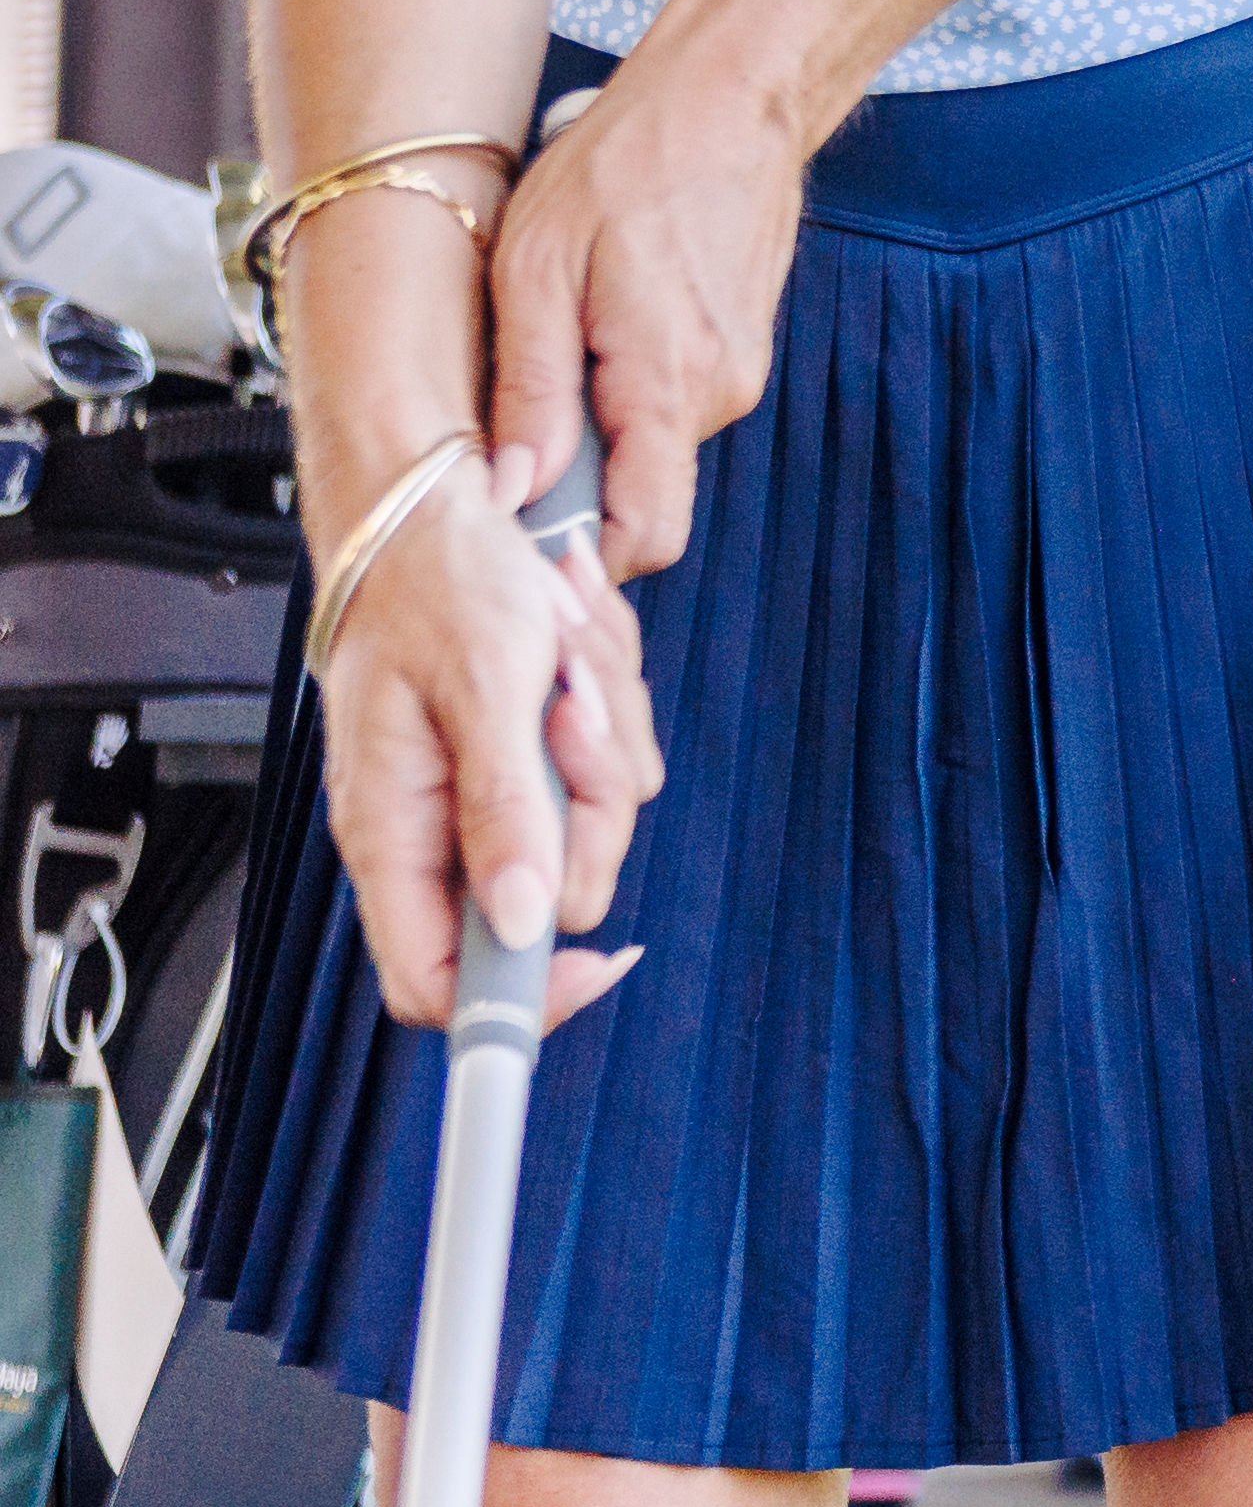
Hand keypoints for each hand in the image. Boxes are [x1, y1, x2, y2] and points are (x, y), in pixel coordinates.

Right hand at [317, 462, 657, 1030]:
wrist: (436, 504)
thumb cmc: (436, 580)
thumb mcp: (482, 683)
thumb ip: (503, 807)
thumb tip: (527, 926)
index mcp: (395, 836)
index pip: (436, 986)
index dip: (519, 1002)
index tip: (600, 960)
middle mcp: (436, 829)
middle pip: (551, 892)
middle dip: (591, 801)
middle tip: (572, 708)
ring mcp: (486, 789)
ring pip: (591, 815)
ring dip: (602, 727)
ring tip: (564, 651)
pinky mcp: (526, 751)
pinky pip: (601, 756)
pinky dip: (604, 694)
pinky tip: (570, 638)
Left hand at [487, 19, 806, 581]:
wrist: (735, 88)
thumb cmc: (632, 158)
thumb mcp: (539, 266)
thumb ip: (530, 390)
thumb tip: (507, 494)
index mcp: (670, 382)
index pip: (644, 540)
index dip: (581, 563)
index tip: (521, 538)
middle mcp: (719, 391)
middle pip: (636, 497)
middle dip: (570, 481)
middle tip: (512, 414)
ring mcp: (735, 370)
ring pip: (646, 447)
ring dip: (592, 422)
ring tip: (558, 336)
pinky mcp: (734, 347)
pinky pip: (666, 402)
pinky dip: (621, 386)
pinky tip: (598, 314)